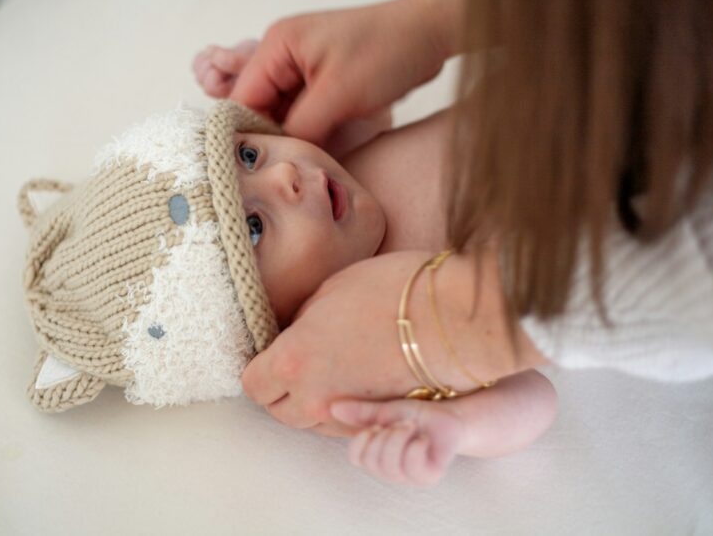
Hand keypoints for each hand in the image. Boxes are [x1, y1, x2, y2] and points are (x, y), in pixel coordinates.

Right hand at [192, 38, 391, 156]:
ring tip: (303, 162)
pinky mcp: (323, 81)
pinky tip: (319, 149)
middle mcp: (283, 54)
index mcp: (277, 46)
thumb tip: (279, 155)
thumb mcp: (339, 94)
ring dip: (293, 136)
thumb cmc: (387, 52)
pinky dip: (309, 130)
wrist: (430, 33)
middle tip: (285, 169)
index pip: (242, 98)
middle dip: (272, 136)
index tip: (259, 168)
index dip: (248, 134)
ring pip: (282, 113)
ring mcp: (303, 67)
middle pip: (259, 107)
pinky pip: (303, 112)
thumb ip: (300, 127)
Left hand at [241, 252, 431, 436]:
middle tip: (304, 361)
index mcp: (294, 360)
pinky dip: (350, 408)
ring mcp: (351, 416)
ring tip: (339, 367)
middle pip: (282, 411)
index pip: (254, 385)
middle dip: (286, 390)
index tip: (272, 356)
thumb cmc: (397, 290)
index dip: (261, 369)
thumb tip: (296, 334)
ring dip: (319, 401)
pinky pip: (351, 424)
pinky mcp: (382, 422)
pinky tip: (363, 380)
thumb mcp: (331, 290)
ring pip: (316, 422)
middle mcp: (316, 398)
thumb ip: (303, 321)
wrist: (458, 316)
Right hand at [330, 399, 461, 484]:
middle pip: (372, 461)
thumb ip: (360, 413)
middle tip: (401, 423)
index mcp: (378, 456)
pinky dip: (416, 445)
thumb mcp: (384, 411)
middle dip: (385, 436)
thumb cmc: (416, 415)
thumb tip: (332, 407)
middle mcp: (391, 471)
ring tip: (411, 426)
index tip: (376, 424)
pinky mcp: (429, 476)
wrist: (449, 416)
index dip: (362, 439)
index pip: (356, 458)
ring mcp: (410, 476)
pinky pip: (413, 465)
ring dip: (400, 438)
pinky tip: (424, 438)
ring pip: (390, 464)